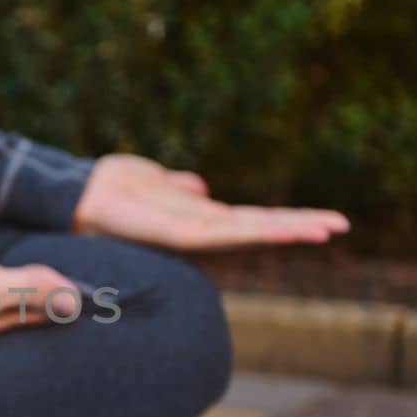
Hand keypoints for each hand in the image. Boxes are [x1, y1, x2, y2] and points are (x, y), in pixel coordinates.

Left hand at [72, 153, 349, 250]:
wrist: (74, 198)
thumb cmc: (111, 192)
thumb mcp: (152, 183)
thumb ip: (177, 188)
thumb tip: (199, 187)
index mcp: (197, 218)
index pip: (249, 218)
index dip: (283, 219)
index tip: (321, 219)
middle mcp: (199, 228)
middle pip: (259, 226)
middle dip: (299, 226)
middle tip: (342, 226)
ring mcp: (190, 231)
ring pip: (249, 230)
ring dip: (288, 229)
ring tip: (327, 229)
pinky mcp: (176, 233)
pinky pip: (223, 233)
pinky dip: (255, 232)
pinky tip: (281, 229)